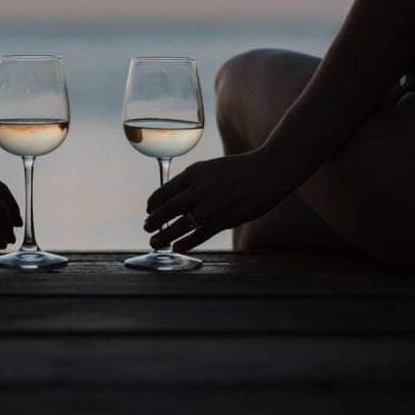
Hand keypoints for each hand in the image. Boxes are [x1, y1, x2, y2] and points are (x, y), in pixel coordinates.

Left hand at [143, 150, 287, 252]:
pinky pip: (200, 234)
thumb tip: (179, 196)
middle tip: (146, 227)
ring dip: (164, 235)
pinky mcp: (224, 219)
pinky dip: (185, 242)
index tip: (149, 209)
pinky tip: (176, 247)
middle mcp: (199, 188)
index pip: (165, 190)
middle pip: (168, 208)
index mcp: (194, 172)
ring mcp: (211, 205)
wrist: (268, 171)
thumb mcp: (211, 168)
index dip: (154, 202)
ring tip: (154, 242)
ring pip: (180, 224)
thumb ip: (196, 181)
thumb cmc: (240, 169)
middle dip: (154, 220)